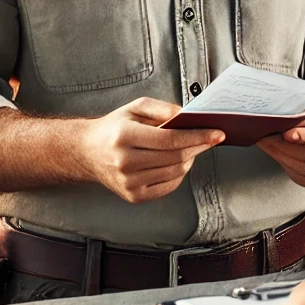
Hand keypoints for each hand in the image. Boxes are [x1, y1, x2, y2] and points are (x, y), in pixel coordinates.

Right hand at [82, 97, 223, 203]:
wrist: (88, 152)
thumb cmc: (114, 128)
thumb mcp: (135, 107)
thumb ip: (161, 108)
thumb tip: (184, 115)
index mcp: (124, 137)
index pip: (170, 139)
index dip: (198, 136)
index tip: (216, 133)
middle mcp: (125, 162)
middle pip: (175, 157)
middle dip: (199, 147)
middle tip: (211, 138)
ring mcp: (128, 183)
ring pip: (175, 172)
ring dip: (190, 159)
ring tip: (192, 147)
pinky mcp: (133, 196)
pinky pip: (168, 186)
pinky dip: (179, 173)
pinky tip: (179, 161)